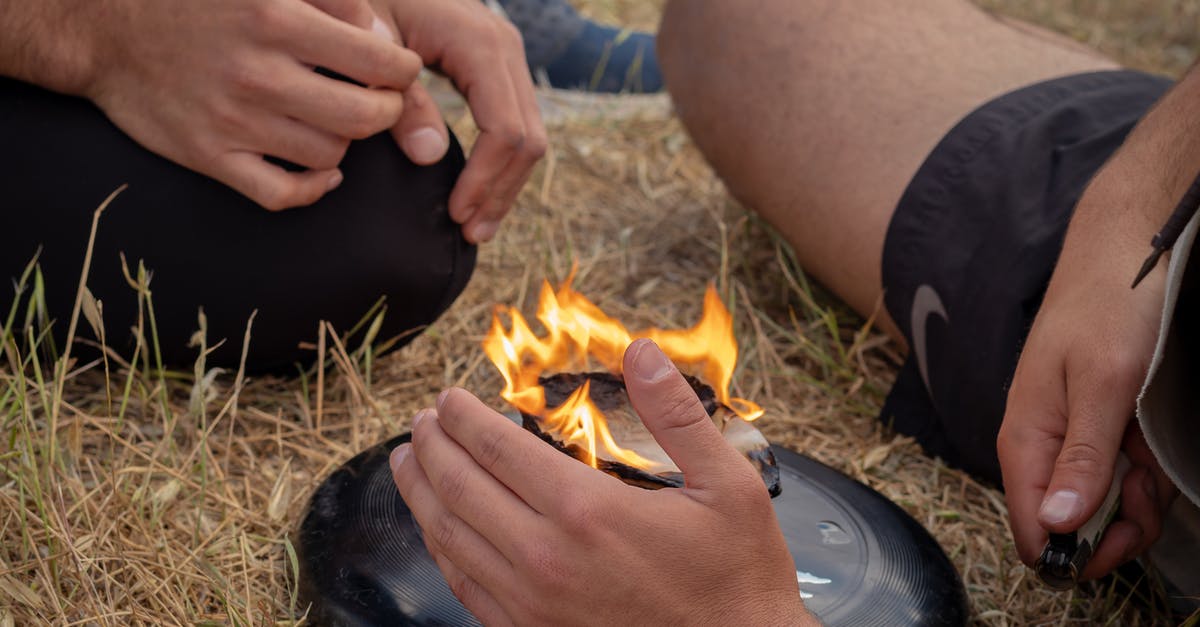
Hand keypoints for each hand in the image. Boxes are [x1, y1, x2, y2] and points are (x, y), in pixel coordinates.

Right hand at [81, 0, 422, 209]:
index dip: (403, 70)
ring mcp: (233, 121)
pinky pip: (282, 194)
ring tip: (338, 121)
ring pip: (329, 155)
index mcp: (276, 18)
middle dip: (387, 111)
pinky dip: (312, 188)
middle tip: (380, 101)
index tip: (399, 69)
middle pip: (363, 117)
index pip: (378, 61)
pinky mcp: (208, 156)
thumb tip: (382, 40)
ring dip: (347, 142)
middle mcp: (258, 74)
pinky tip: (323, 171)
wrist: (104, 27)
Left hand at [375, 0, 546, 242]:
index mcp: (480, 44)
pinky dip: (502, 165)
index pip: (505, 129)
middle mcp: (506, 49)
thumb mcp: (371, 49)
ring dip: (506, 185)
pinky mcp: (498, 68)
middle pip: (528, 138)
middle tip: (470, 234)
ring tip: (475, 226)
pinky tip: (478, 193)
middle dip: (501, 191)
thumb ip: (400, 101)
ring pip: (531, 136)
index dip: (484, 179)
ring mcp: (507, 57)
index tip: (455, 215)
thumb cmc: (366, 1)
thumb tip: (430, 157)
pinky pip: (516, 124)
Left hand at [390, 339, 814, 625]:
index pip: (498, 449)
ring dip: (421, 493)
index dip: (464, 418)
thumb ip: (677, 415)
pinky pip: (466, 587)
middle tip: (422, 422)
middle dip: (432, 446)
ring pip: (451, 538)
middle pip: (461, 488)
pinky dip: (441, 550)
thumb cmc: (737, 576)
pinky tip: (438, 530)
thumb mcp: (729, 485)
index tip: (449, 399)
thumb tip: (642, 352)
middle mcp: (546, 557)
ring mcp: (532, 602)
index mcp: (587, 511)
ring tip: (407, 463)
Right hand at [998, 177, 1177, 579]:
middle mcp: (1042, 444)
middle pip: (1066, 522)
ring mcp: (1070, 435)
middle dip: (1112, 530)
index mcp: (1027, 438)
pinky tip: (1153, 459)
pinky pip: (1116, 474)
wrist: (1122, 250)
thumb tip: (1055, 523)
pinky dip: (1142, 478)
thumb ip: (1080, 458)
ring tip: (1157, 473)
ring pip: (1098, 502)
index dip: (1068, 552)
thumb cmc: (1108, 309)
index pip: (1030, 524)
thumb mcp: (1103, 386)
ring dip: (1135, 504)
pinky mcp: (1096, 425)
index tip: (1110, 550)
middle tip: (1148, 507)